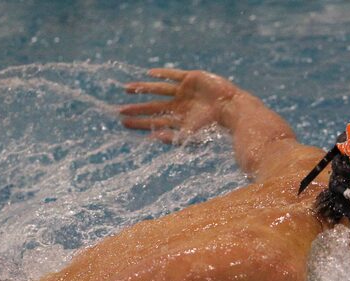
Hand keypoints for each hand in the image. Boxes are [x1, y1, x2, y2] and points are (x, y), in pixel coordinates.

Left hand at [120, 68, 239, 142]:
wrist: (230, 109)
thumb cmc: (212, 127)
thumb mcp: (190, 136)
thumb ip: (171, 137)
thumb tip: (152, 138)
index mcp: (178, 119)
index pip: (154, 120)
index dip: (138, 122)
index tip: (123, 122)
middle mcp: (179, 105)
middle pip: (153, 106)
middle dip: (137, 108)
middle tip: (119, 110)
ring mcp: (184, 91)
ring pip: (158, 89)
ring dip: (143, 88)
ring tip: (127, 88)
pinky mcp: (191, 78)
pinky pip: (173, 75)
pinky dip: (162, 74)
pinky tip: (149, 74)